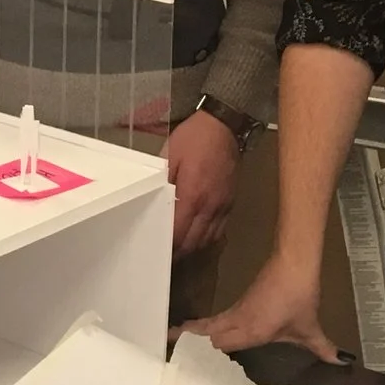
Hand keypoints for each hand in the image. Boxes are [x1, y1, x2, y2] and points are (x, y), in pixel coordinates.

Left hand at [164, 110, 239, 257]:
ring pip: (208, 240)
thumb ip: (162, 181)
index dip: (167, 246)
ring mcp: (223, 207)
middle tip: (163, 256)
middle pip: (193, 242)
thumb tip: (154, 201)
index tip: (155, 252)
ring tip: (178, 250)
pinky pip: (219, 231)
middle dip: (178, 253)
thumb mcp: (170, 154)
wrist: (225, 127)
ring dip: (192, 248)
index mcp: (193, 195)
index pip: (178, 232)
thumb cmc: (193, 139)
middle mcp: (210, 207)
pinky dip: (206, 239)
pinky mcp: (230, 203)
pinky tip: (196, 237)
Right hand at [184, 255, 340, 361]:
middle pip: (206, 336)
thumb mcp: (309, 328)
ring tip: (173, 343)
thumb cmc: (299, 297)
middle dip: (188, 346)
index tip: (187, 368)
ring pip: (208, 326)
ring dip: (192, 335)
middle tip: (171, 359)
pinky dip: (204, 327)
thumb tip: (342, 363)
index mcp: (249, 330)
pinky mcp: (240, 304)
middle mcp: (237, 322)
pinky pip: (216, 319)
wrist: (294, 264)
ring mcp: (236, 311)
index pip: (218, 346)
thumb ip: (323, 347)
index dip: (203, 358)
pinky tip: (202, 332)